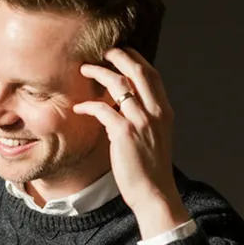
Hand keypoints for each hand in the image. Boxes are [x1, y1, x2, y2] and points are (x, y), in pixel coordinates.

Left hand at [74, 48, 189, 238]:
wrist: (153, 192)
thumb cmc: (150, 168)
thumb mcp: (153, 137)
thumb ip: (144, 118)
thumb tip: (123, 106)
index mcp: (164, 111)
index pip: (151, 75)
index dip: (135, 59)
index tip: (120, 54)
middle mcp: (155, 112)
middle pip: (138, 71)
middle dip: (119, 56)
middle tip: (102, 52)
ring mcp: (140, 121)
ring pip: (119, 84)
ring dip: (99, 73)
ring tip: (84, 70)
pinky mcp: (124, 133)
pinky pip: (103, 109)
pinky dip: (89, 105)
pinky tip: (79, 107)